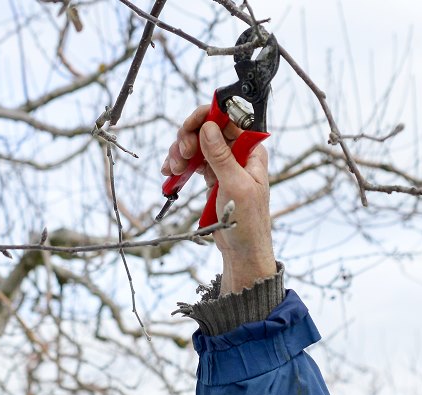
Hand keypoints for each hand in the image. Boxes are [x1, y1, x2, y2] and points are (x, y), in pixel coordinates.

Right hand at [162, 105, 275, 294]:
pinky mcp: (214, 178)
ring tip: (173, 169)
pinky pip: (193, 162)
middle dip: (189, 138)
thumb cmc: (247, 221)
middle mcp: (239, 154)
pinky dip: (180, 164)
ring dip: (181, 152)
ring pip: (197, 145)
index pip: (228, 120)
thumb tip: (208, 127)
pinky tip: (170, 173)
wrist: (242, 250)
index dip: (207, 118)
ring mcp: (225, 165)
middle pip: (208, 129)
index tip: (189, 127)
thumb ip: (221, 156)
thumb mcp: (235, 185)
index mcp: (251, 151)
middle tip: (180, 155)